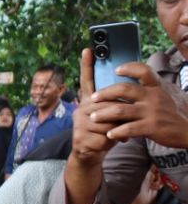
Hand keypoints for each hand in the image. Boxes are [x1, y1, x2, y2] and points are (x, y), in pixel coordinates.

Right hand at [69, 49, 118, 163]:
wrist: (88, 154)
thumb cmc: (102, 132)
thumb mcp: (108, 116)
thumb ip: (113, 106)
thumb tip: (125, 98)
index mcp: (89, 101)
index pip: (87, 81)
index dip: (87, 65)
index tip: (88, 49)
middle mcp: (81, 110)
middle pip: (108, 105)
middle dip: (119, 116)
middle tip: (122, 122)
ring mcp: (78, 124)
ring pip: (108, 122)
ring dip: (116, 130)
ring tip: (114, 134)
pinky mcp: (80, 138)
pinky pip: (104, 137)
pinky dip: (111, 142)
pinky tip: (107, 143)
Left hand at [89, 55, 187, 149]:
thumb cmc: (177, 112)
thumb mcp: (168, 94)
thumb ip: (153, 87)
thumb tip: (141, 77)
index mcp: (158, 87)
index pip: (143, 70)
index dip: (129, 67)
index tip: (116, 69)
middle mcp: (154, 97)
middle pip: (124, 89)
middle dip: (105, 93)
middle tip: (93, 97)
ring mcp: (152, 112)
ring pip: (121, 110)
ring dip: (104, 114)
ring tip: (93, 117)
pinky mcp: (151, 127)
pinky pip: (129, 128)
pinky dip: (116, 131)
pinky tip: (109, 134)